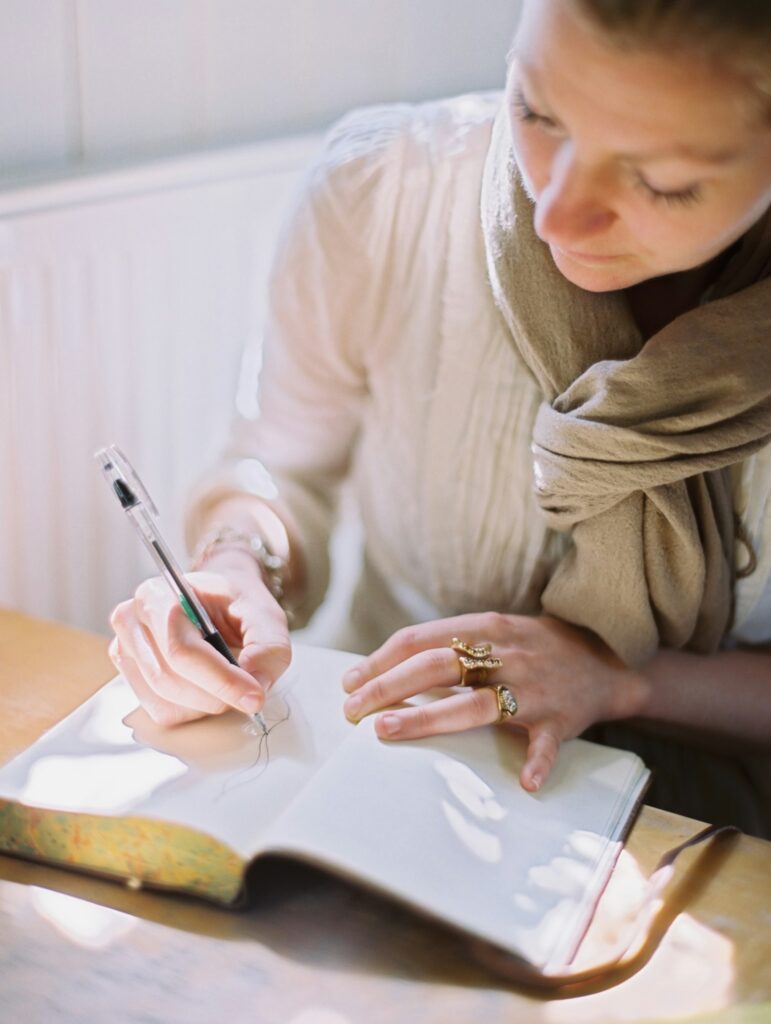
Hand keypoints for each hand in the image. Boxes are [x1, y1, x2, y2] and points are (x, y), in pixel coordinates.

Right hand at [109, 556, 290, 726]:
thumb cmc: (236, 602)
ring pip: (166, 701)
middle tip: (251, 693)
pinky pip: (162, 712)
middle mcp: (132, 621)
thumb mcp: (265, 614)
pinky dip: (193, 710)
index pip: (181, 650)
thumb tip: (256, 682)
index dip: (220, 680)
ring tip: (229, 683)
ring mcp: (126, 650)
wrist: (218, 600)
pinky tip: (208, 688)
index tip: (255, 697)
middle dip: (217, 695)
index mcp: (158, 595)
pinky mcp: (130, 676)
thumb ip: (268, 646)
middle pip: (170, 680)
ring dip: (207, 704)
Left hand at [341, 613, 646, 791]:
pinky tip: (524, 782)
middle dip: (387, 687)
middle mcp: (506, 654)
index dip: (380, 660)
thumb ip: (448, 647)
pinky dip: (537, 763)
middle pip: (436, 666)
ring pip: (476, 704)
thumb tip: (383, 670)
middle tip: (352, 711)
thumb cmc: (532, 647)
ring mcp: (534, 687)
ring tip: (387, 730)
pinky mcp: (561, 719)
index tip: (349, 682)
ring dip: (428, 717)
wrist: (605, 657)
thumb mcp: (492, 632)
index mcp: (485, 628)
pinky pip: (547, 745)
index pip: (420, 639)